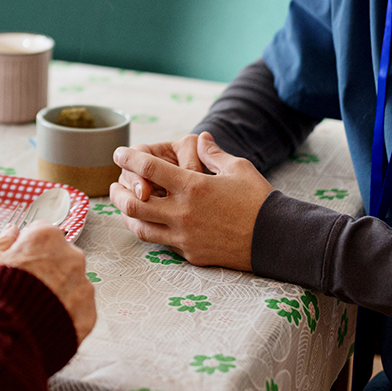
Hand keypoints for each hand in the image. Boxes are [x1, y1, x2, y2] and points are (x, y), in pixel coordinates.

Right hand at [0, 221, 96, 341]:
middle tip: (26, 288)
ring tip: (34, 309)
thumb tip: (10, 231)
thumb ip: (3, 241)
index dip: (28, 248)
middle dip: (47, 269)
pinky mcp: (88, 312)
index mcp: (46, 238)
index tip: (21, 260)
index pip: (42, 233)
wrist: (4, 340)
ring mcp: (82, 285)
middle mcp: (70, 257)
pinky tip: (45, 321)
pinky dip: (66, 314)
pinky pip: (79, 308)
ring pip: (72, 283)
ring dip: (58, 291)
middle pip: (61, 257)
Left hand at [109, 131, 273, 270]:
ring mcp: (184, 236)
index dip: (129, 158)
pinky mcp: (190, 254)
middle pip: (134, 202)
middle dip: (118, 192)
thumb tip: (201, 137)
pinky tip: (148, 223)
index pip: (149, 168)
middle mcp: (183, 213)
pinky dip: (149, 230)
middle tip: (114, 185)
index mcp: (193, 187)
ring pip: (141, 228)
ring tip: (124, 206)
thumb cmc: (259, 200)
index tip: (118, 152)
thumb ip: (213, 153)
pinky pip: (161, 242)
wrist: (277, 240)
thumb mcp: (238, 168)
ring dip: (127, 215)